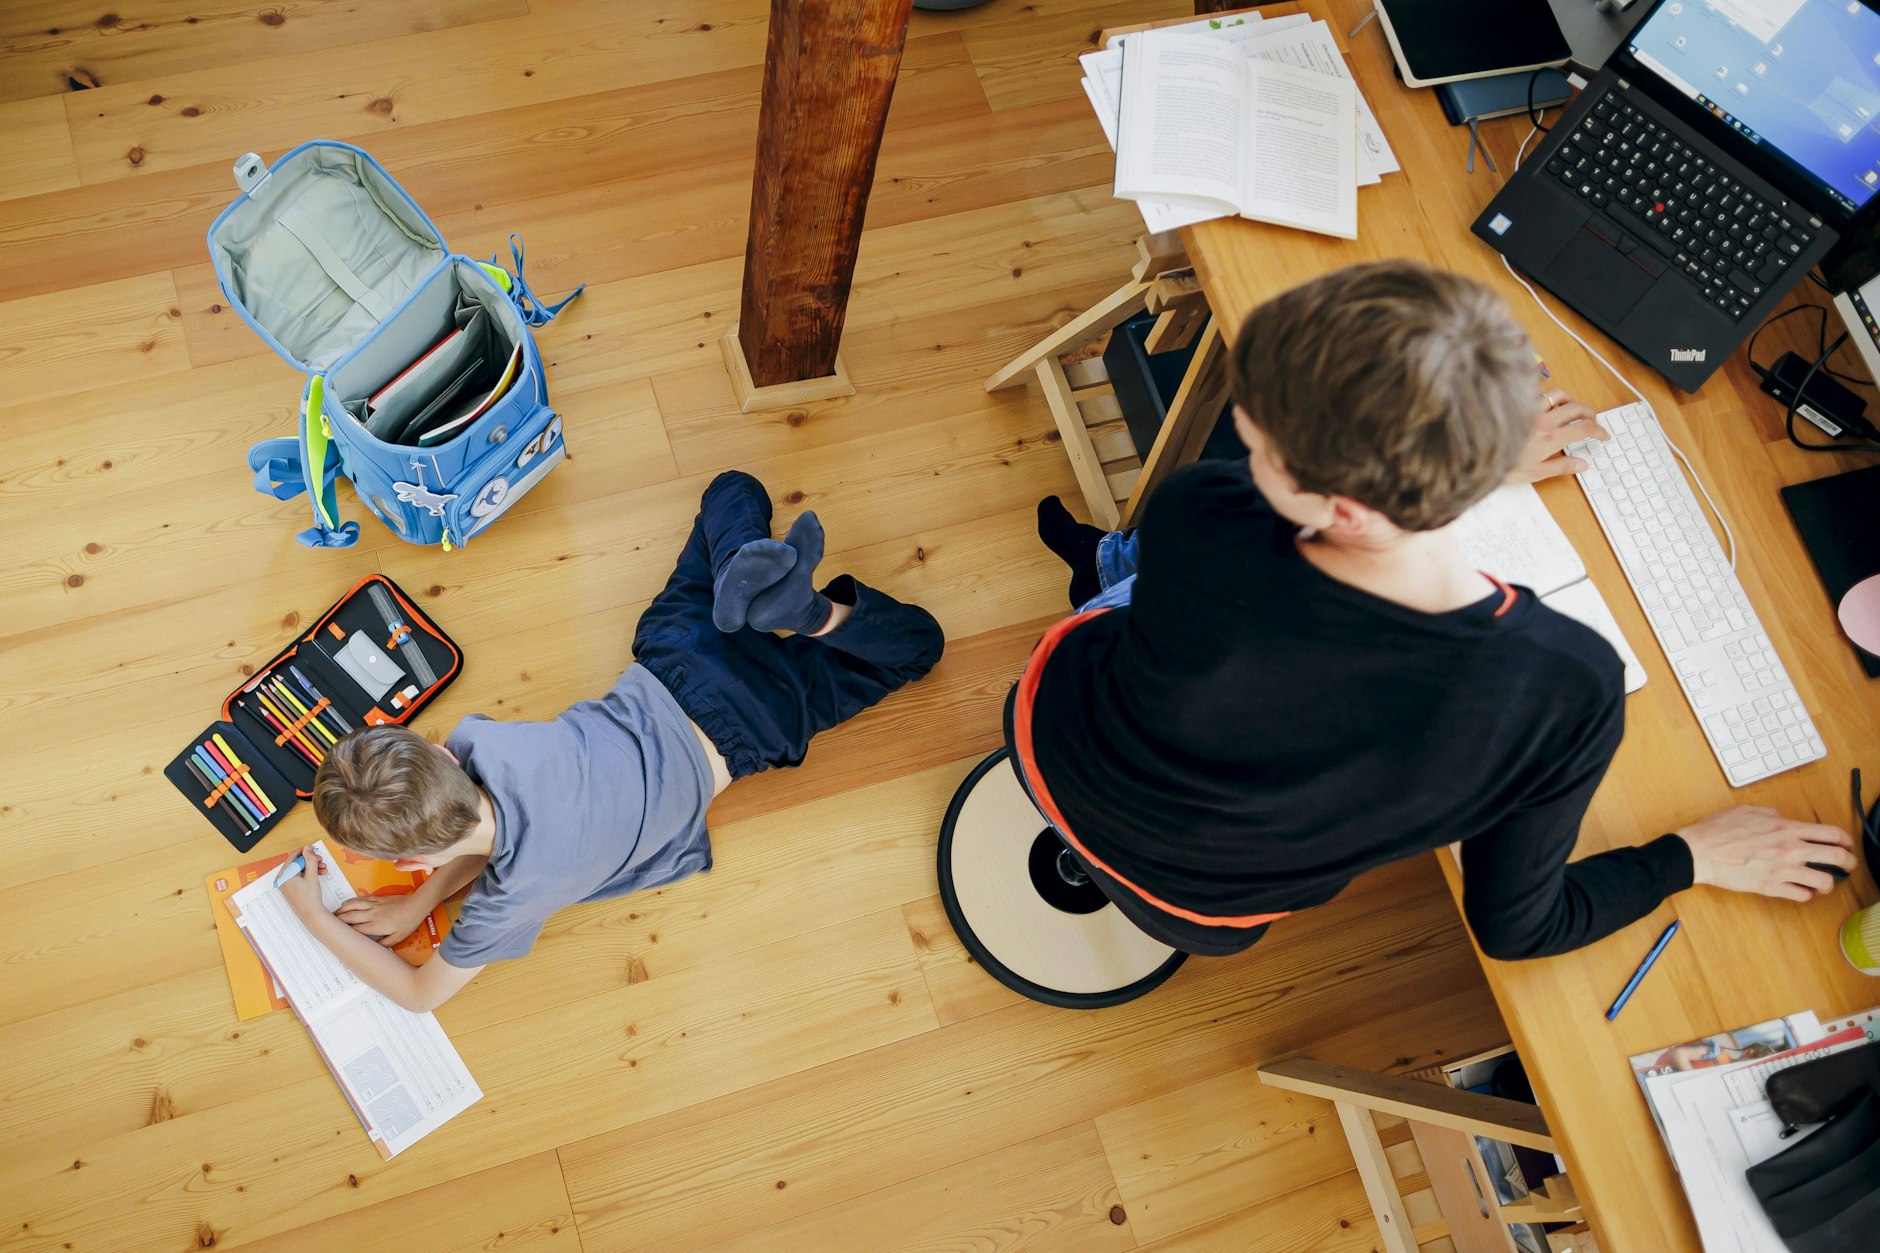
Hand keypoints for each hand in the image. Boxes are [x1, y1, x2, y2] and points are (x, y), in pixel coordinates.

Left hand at [278, 845, 327, 916]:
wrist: (311, 914)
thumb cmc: (310, 898)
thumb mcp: (312, 875)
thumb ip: (310, 860)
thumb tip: (307, 848)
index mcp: (284, 875)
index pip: (293, 857)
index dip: (305, 852)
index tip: (314, 850)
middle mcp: (282, 879)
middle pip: (297, 863)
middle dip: (311, 861)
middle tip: (321, 861)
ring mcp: (286, 884)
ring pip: (299, 869)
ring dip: (312, 867)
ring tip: (323, 869)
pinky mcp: (290, 888)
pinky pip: (299, 876)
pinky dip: (308, 874)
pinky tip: (319, 874)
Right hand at [335, 893, 426, 946]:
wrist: (417, 904)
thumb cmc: (409, 922)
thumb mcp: (398, 938)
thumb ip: (383, 944)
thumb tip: (372, 948)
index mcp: (376, 926)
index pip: (355, 929)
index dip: (344, 932)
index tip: (335, 935)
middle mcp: (372, 915)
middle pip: (350, 917)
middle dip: (338, 920)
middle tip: (328, 923)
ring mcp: (374, 905)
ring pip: (353, 906)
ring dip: (342, 909)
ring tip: (333, 913)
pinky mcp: (378, 899)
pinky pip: (361, 899)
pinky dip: (351, 901)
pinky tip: (346, 903)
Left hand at [1505, 389, 1608, 484]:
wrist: (1472, 455)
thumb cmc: (1500, 466)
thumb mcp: (1534, 473)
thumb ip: (1561, 466)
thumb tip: (1582, 464)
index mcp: (1551, 438)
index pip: (1584, 428)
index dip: (1599, 430)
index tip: (1603, 435)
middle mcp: (1543, 420)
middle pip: (1577, 408)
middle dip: (1589, 413)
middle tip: (1592, 422)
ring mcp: (1529, 410)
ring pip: (1559, 395)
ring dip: (1571, 401)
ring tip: (1573, 410)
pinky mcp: (1517, 405)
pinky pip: (1539, 394)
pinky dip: (1548, 397)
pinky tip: (1547, 406)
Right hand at [1676, 806, 1856, 900]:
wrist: (1698, 852)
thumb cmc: (1716, 831)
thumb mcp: (1744, 810)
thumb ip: (1769, 813)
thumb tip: (1780, 818)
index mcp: (1786, 828)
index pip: (1831, 834)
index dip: (1846, 840)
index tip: (1847, 845)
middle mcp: (1790, 849)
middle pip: (1838, 858)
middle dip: (1849, 863)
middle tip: (1847, 866)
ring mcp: (1782, 870)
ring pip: (1824, 882)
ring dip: (1827, 883)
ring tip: (1821, 882)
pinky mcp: (1770, 887)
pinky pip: (1801, 895)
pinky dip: (1805, 894)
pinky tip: (1800, 889)